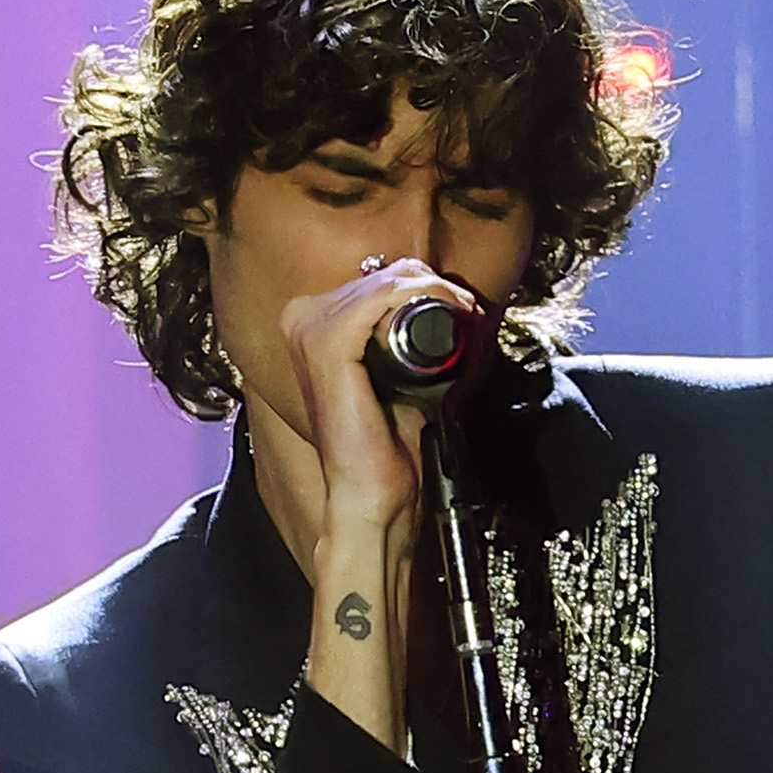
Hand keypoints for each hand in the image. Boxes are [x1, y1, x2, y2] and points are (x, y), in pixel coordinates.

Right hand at [287, 258, 474, 757]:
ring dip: (438, 294)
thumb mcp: (403, 381)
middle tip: (472, 318)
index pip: (376, 277)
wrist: (374, 499)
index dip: (425, 285)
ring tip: (466, 322)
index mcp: (310, 327)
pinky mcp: (325, 346)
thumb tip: (455, 307)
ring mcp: (308, 330)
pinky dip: (424, 301)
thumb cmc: (386, 447)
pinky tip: (451, 318)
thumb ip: (412, 343)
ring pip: (388, 280)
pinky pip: (382, 298)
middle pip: (384, 273)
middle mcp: (300, 320)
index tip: (463, 310)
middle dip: (437, 289)